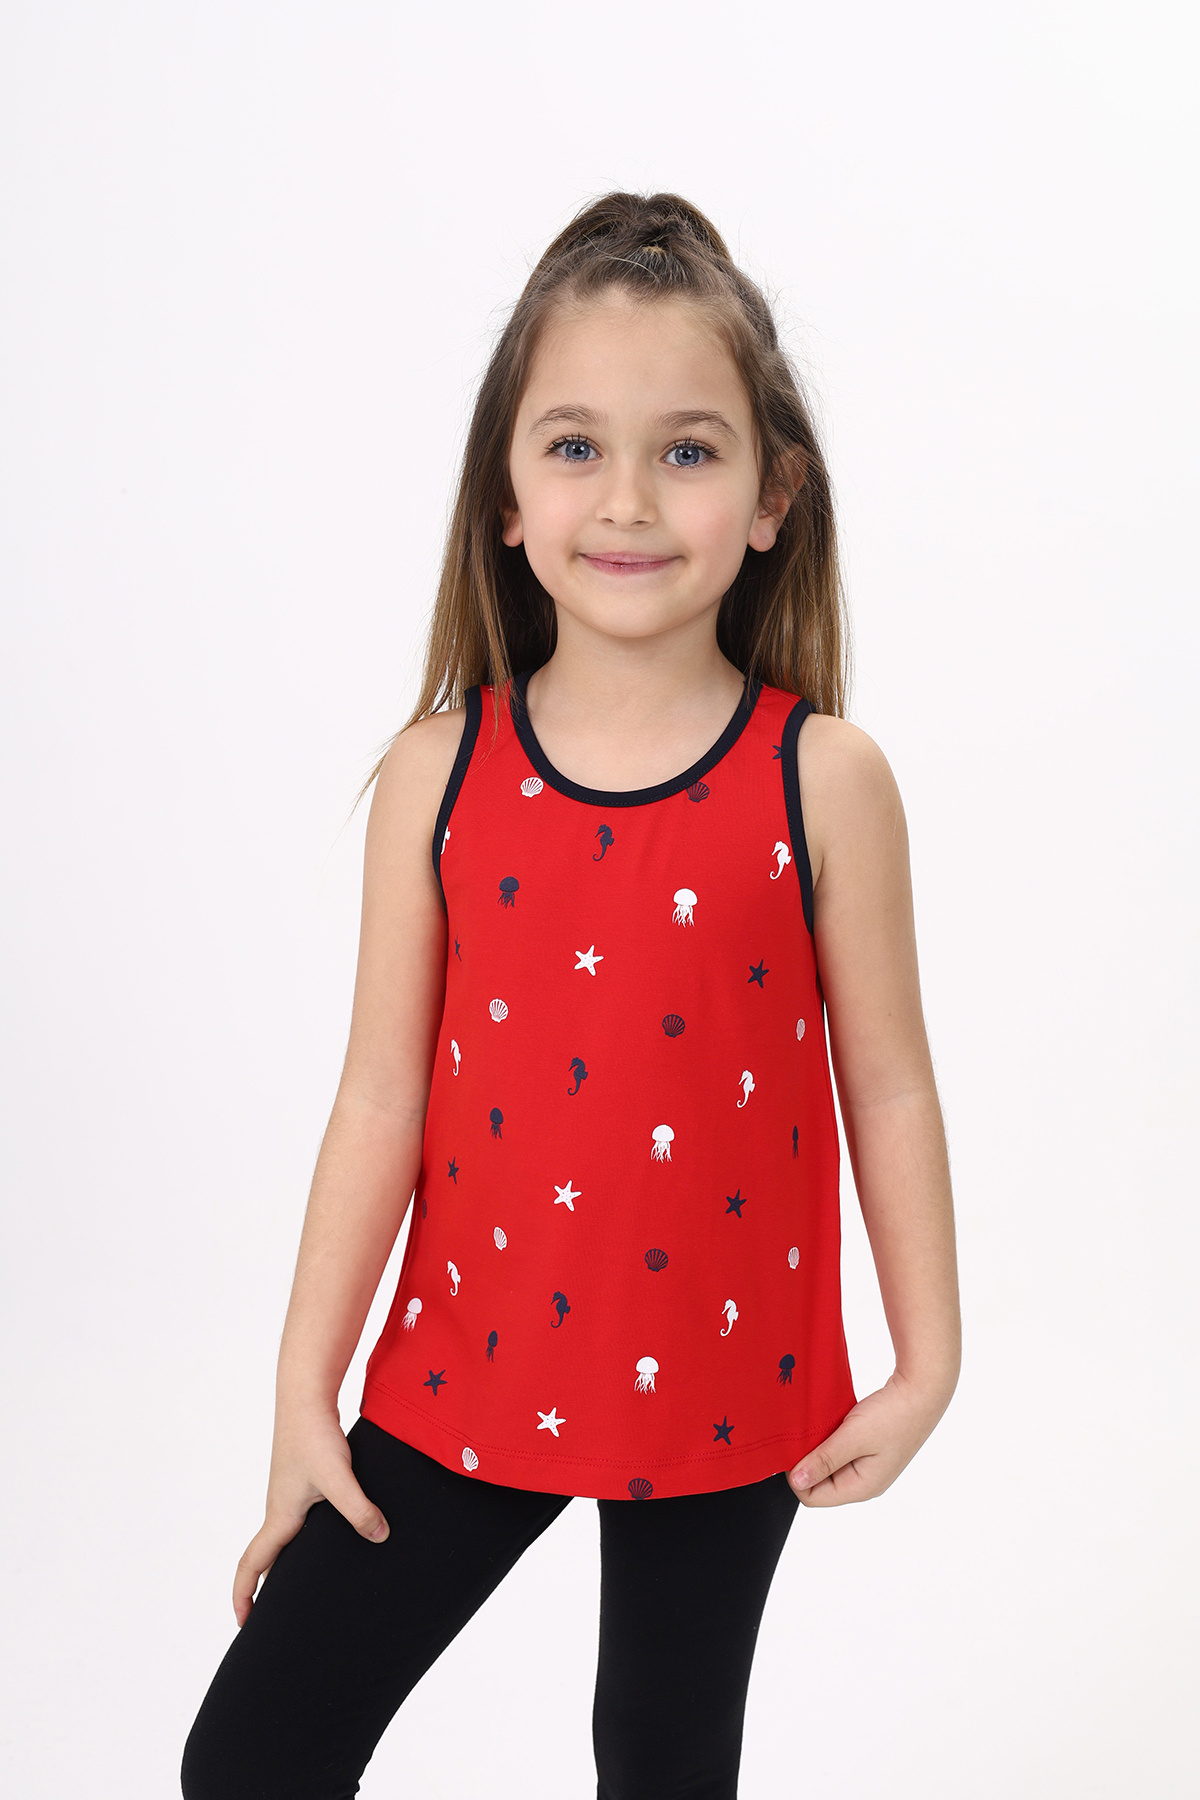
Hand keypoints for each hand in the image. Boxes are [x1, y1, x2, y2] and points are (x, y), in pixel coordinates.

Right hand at [232, 1407, 389, 1625]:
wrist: (306, 1396)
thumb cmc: (314, 1436)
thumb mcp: (338, 1477)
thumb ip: (358, 1508)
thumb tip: (380, 1537)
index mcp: (279, 1517)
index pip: (251, 1566)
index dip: (243, 1598)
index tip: (244, 1625)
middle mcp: (280, 1510)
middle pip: (268, 1559)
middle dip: (268, 1591)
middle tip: (281, 1620)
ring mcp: (291, 1496)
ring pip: (286, 1539)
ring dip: (290, 1564)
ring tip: (313, 1589)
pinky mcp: (305, 1481)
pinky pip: (302, 1521)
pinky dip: (309, 1540)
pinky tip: (337, 1539)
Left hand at [786, 1369, 954, 1505]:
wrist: (921, 1391)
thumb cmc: (893, 1415)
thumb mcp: (852, 1438)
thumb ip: (824, 1460)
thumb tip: (797, 1481)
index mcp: (862, 1488)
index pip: (813, 1498)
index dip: (797, 1476)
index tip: (794, 1448)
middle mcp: (865, 1483)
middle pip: (820, 1484)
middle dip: (808, 1461)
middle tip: (808, 1434)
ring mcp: (869, 1467)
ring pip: (829, 1466)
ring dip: (820, 1448)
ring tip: (821, 1428)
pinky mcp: (870, 1451)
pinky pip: (840, 1453)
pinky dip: (831, 1440)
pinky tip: (833, 1424)